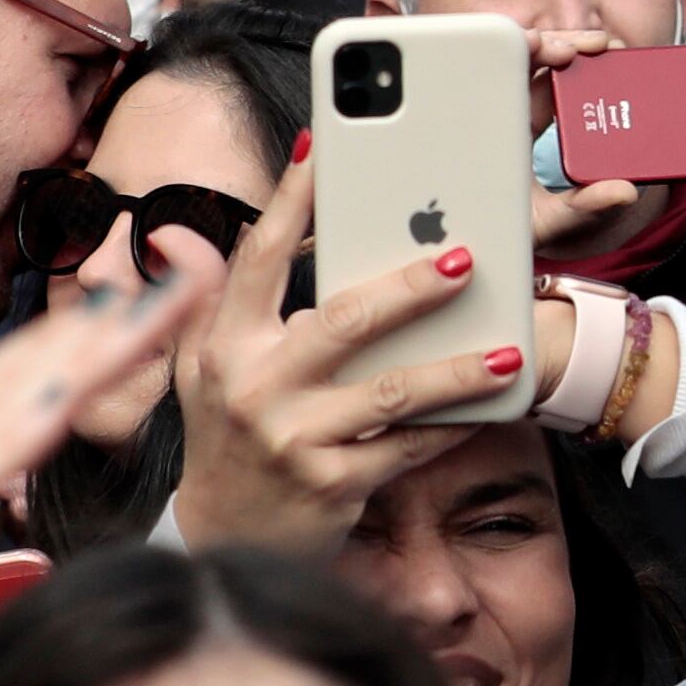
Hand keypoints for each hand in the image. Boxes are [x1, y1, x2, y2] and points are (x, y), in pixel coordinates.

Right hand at [169, 158, 527, 551]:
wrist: (224, 536)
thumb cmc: (226, 436)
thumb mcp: (198, 368)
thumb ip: (203, 300)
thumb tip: (177, 234)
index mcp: (226, 345)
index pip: (257, 260)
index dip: (291, 202)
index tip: (324, 148)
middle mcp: (256, 387)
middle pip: (344, 322)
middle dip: (410, 288)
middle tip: (465, 258)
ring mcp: (294, 439)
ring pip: (391, 392)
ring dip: (456, 370)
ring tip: (508, 352)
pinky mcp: (332, 485)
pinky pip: (407, 448)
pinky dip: (452, 427)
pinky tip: (493, 408)